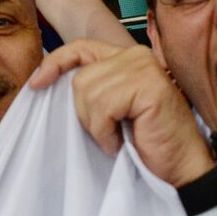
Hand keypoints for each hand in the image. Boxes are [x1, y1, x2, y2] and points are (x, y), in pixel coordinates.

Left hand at [27, 39, 214, 186]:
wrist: (180, 167)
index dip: (55, 63)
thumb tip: (45, 82)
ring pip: (88, 93)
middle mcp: (136, 56)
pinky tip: (122, 141)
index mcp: (126, 57)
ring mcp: (144, 68)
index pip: (80, 48)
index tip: (36, 84)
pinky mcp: (149, 86)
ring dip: (96, 126)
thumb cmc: (145, 141)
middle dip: (84, 113)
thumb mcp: (111, 109)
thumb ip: (92, 89)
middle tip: (107, 132)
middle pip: (80, 78)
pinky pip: (104, 107)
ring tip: (117, 137)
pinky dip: (106, 132)